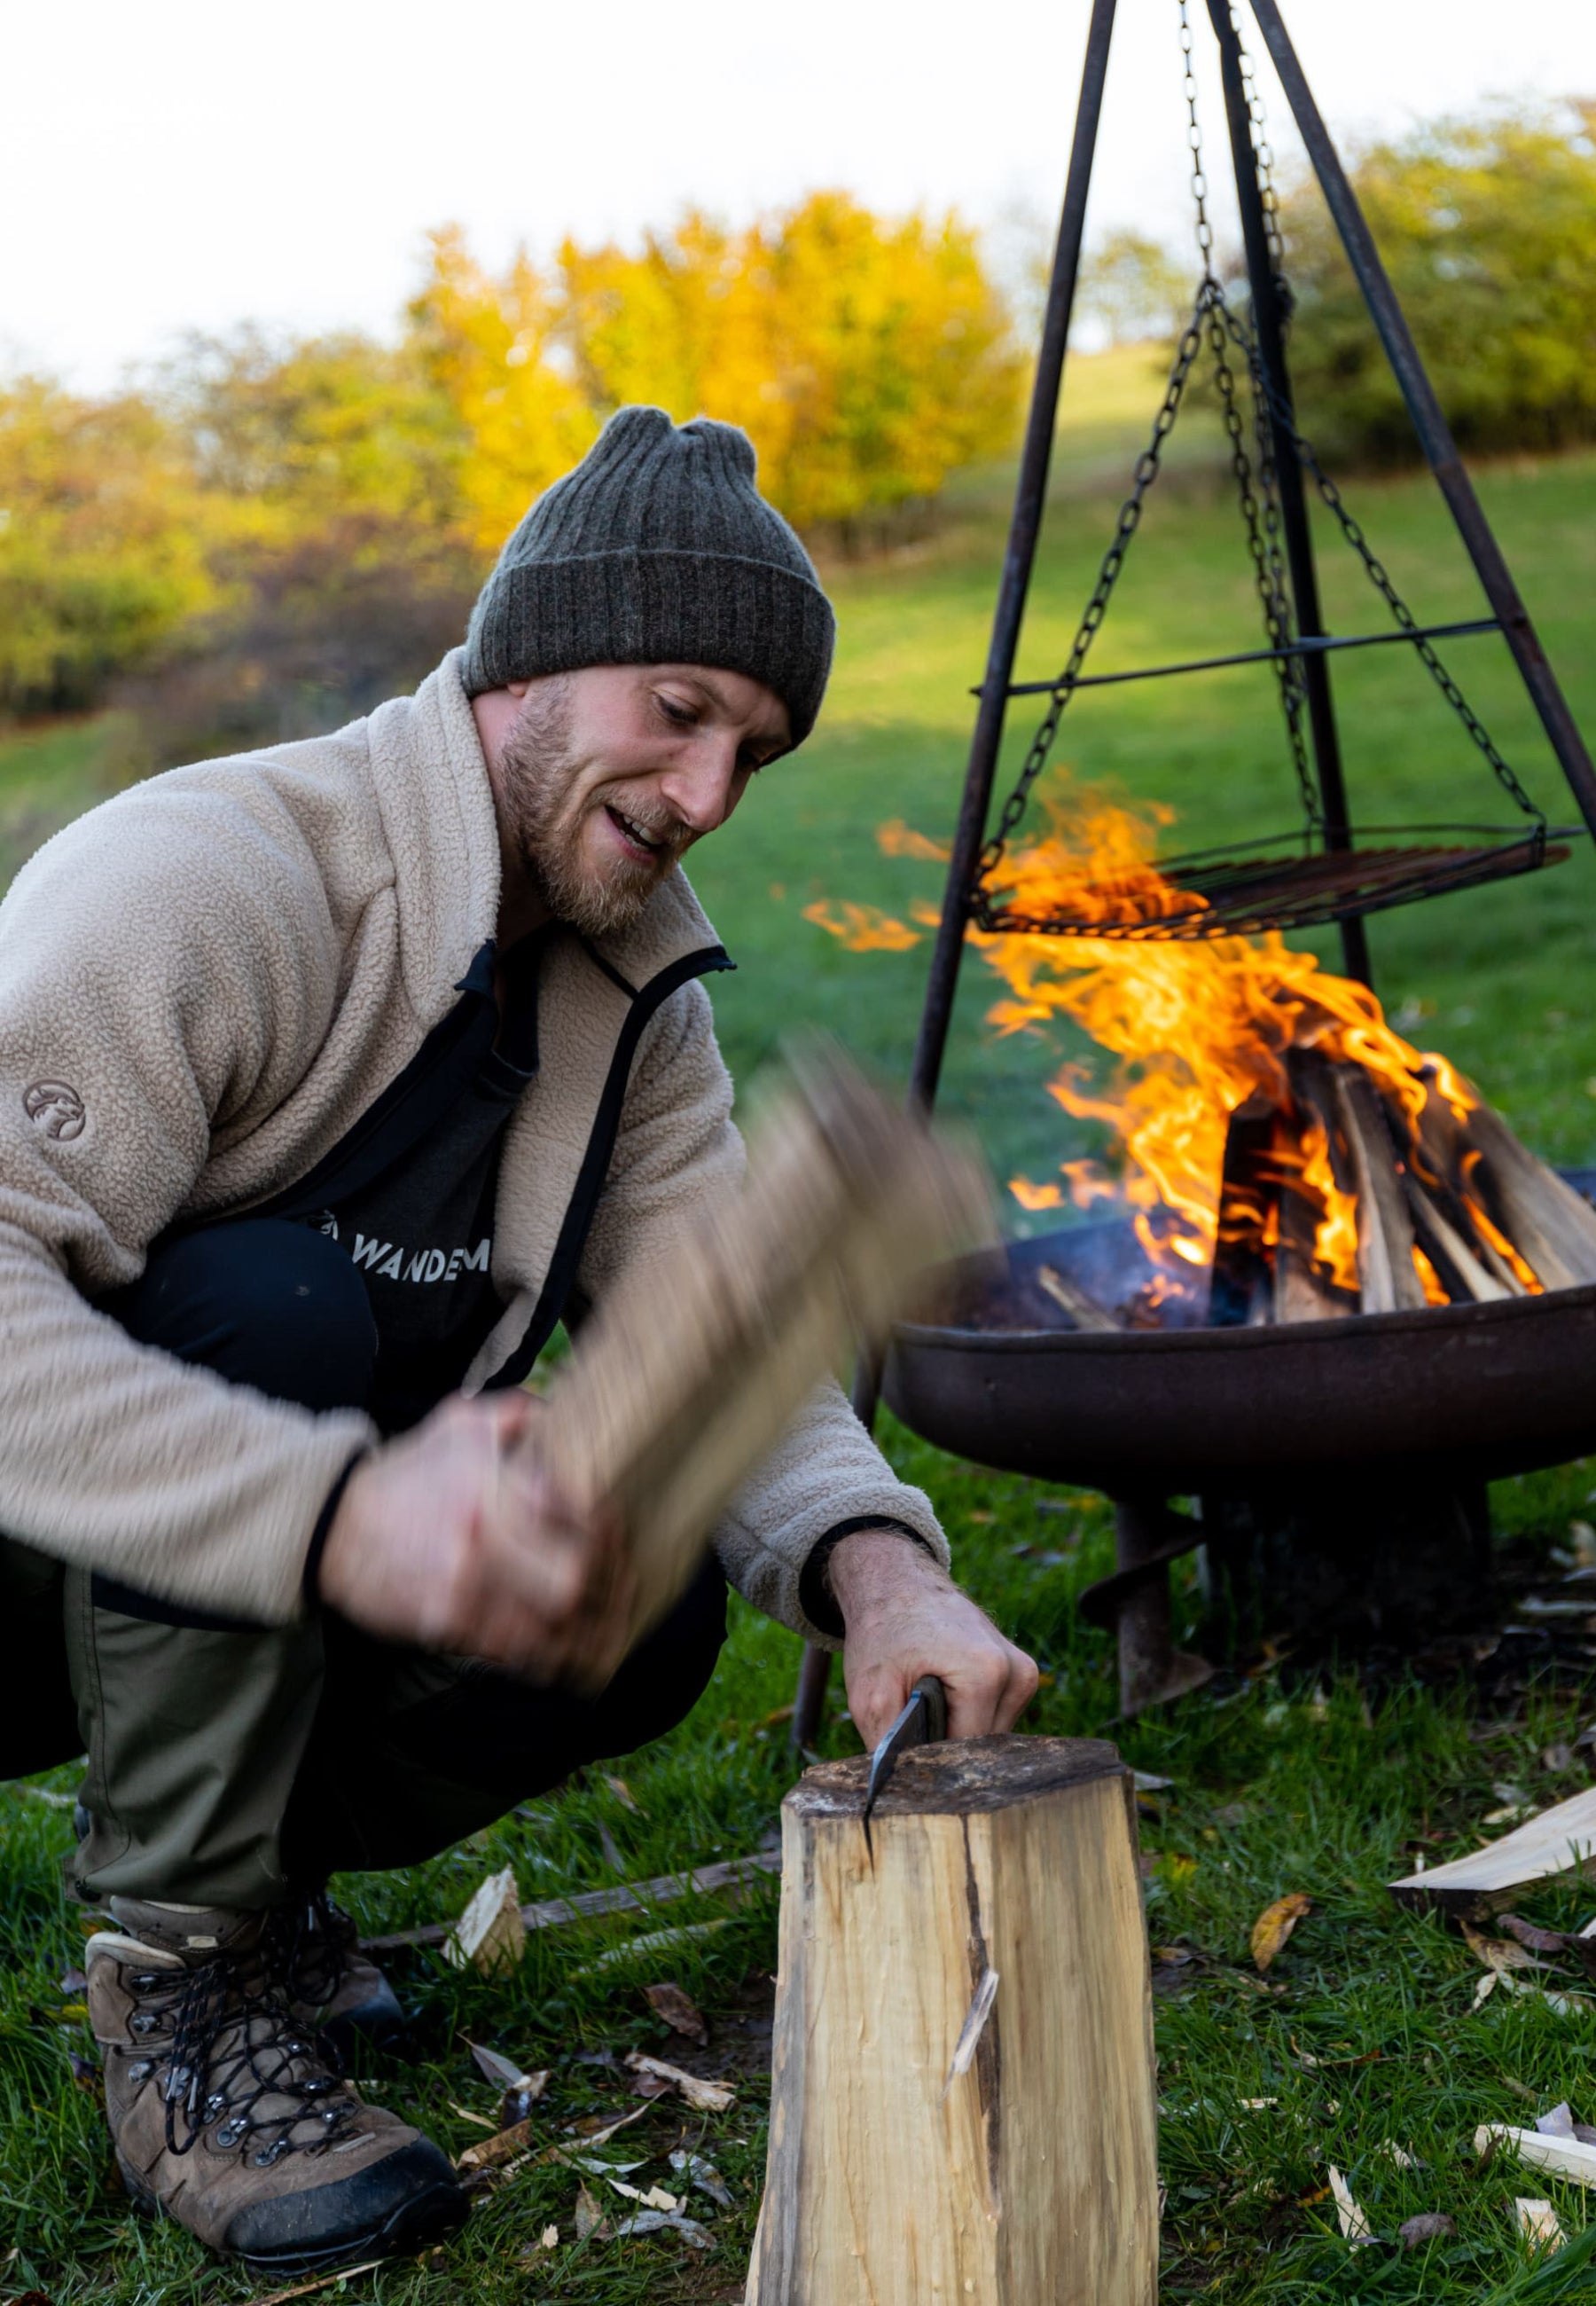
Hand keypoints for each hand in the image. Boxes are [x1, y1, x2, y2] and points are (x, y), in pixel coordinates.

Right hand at [316, 1391, 633, 1687]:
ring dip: (590, 1633)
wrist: (333, 1528)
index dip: (609, 1527)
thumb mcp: (458, 1424)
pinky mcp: (448, 1626)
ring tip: (615, 1629)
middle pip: (572, 1579)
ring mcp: (465, 1589)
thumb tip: (565, 1413)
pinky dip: (552, 1659)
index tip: (623, 1532)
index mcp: (492, 1484)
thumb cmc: (405, 1476)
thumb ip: (516, 1413)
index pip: (575, 1511)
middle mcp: (483, 1538)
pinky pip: (515, 1653)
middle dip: (608, 1587)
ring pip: (550, 1628)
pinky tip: (576, 1658)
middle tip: (628, 1585)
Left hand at [828, 1528, 1039, 1750]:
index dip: (932, 1763)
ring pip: (992, 1735)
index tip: (905, 1758)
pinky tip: (944, 1698)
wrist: (896, 1584)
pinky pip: (996, 1716)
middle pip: (983, 1746)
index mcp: (986, 1673)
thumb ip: (887, 1746)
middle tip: (910, 1729)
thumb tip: (901, 1793)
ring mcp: (1024, 1671)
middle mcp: (1016, 1671)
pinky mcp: (1021, 1672)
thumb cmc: (883, 1634)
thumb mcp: (870, 1693)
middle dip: (946, 1746)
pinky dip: (969, 1716)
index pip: (967, 1752)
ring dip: (958, 1732)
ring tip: (926, 1706)